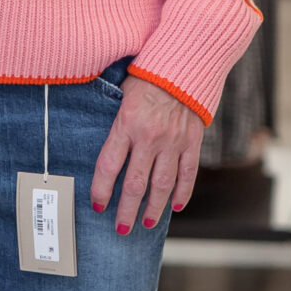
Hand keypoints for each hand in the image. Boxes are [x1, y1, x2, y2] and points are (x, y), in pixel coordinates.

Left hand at [90, 75, 204, 233]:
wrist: (185, 62)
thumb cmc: (148, 76)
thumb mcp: (121, 94)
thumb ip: (115, 123)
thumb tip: (105, 148)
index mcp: (126, 124)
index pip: (109, 166)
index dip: (101, 190)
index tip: (98, 206)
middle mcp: (149, 137)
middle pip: (135, 184)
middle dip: (127, 210)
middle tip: (121, 228)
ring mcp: (173, 142)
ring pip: (162, 185)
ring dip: (153, 208)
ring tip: (146, 223)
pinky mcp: (193, 141)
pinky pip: (188, 173)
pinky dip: (183, 192)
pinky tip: (176, 207)